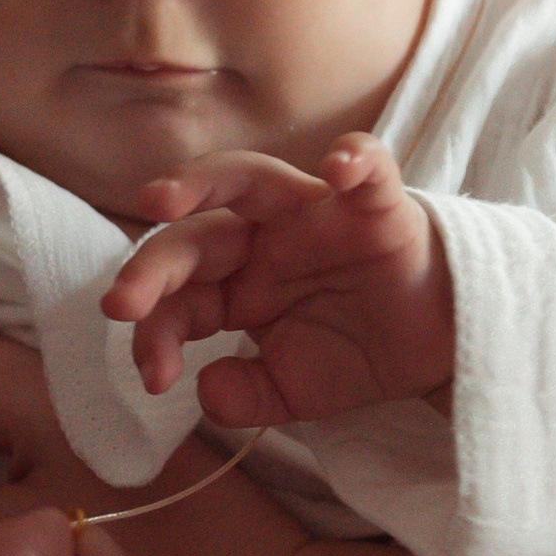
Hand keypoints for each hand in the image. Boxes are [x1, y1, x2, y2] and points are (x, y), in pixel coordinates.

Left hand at [107, 136, 454, 420]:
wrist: (436, 350)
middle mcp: (265, 240)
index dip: (155, 331)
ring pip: (251, 178)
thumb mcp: (291, 391)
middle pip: (196, 236)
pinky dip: (356, 159)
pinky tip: (340, 166)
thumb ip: (244, 396)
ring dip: (202, 182)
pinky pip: (368, 169)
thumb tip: (204, 389)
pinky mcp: (376, 207)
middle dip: (151, 268)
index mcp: (238, 283)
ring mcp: (315, 216)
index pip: (180, 295)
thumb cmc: (357, 353)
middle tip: (119, 305)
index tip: (154, 378)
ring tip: (161, 199)